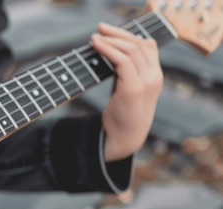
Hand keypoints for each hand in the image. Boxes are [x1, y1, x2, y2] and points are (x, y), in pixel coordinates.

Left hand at [91, 22, 162, 161]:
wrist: (125, 138)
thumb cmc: (123, 114)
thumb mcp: (127, 88)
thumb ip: (126, 72)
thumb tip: (111, 52)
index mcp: (155, 75)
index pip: (147, 45)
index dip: (128, 35)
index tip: (109, 32)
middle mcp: (155, 76)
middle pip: (139, 43)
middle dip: (117, 33)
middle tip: (99, 29)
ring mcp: (146, 82)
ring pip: (131, 50)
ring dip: (110, 40)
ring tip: (94, 38)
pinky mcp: (134, 88)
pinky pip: (122, 61)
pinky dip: (108, 50)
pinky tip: (97, 46)